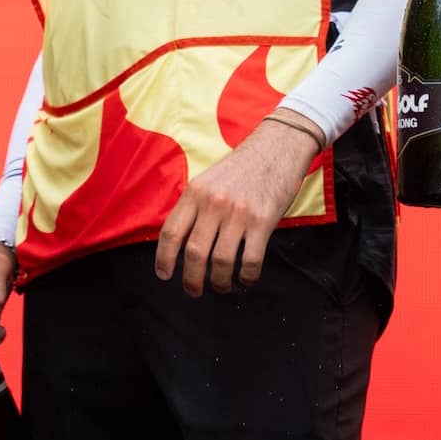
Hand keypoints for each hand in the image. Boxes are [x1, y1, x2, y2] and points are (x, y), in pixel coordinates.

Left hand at [153, 115, 320, 296]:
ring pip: (221, 261)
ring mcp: (238, 213)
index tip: (164, 275)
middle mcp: (213, 203)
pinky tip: (245, 279)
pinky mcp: (263, 221)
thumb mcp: (208, 180)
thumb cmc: (241, 168)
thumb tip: (180, 241)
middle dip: (191, 279)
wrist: (276, 148)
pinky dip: (246, 276)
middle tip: (193, 291)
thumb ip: (195, 206)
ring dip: (219, 282)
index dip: (164, 258)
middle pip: (194, 252)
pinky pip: (250, 260)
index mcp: (195, 192)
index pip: (171, 232)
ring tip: (221, 287)